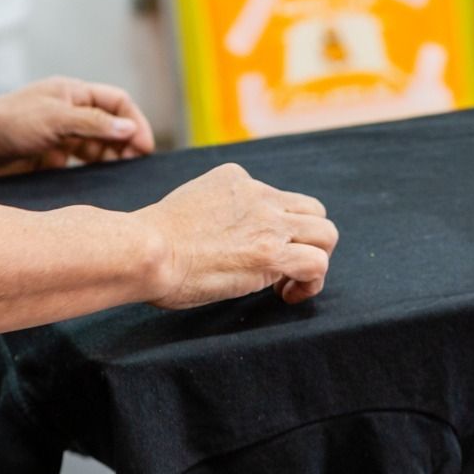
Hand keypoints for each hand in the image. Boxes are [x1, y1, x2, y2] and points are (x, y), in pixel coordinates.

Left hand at [0, 75, 154, 179]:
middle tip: (136, 166)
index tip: (145, 147)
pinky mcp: (51, 158)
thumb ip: (93, 124)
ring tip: (122, 176)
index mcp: (72, 94)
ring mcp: (61, 136)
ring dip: (114, 159)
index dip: (134, 122)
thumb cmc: (6, 123)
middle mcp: (69, 113)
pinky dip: (95, 172)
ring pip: (99, 147)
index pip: (117, 102)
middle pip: (111, 125)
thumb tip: (130, 129)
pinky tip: (102, 184)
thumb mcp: (54, 120)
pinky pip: (82, 165)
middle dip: (128, 142)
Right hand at [134, 163, 338, 308]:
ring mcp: (267, 222)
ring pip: (326, 234)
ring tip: (290, 282)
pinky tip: (286, 295)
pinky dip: (311, 283)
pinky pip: (318, 264)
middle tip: (284, 267)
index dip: (276, 228)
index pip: (278, 198)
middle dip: (306, 240)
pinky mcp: (271, 253)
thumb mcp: (191, 203)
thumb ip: (217, 210)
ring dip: (315, 260)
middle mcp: (257, 193)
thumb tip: (225, 238)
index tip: (256, 251)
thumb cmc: (152, 239)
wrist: (147, 250)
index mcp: (234, 178)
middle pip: (314, 211)